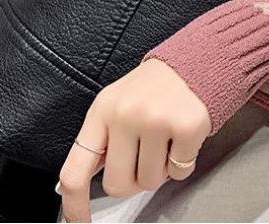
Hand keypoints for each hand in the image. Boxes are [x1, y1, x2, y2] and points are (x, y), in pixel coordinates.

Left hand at [56, 58, 211, 222]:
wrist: (194, 62)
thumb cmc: (152, 89)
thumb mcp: (115, 104)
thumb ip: (100, 140)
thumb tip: (74, 185)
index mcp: (102, 111)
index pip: (76, 170)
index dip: (75, 205)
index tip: (80, 222)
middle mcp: (125, 114)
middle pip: (117, 184)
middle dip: (133, 179)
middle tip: (145, 157)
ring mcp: (156, 119)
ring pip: (150, 182)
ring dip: (161, 169)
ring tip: (165, 140)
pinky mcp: (186, 126)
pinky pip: (180, 172)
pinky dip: (183, 162)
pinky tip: (182, 138)